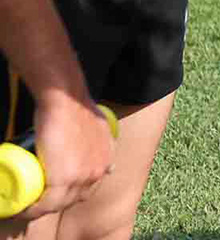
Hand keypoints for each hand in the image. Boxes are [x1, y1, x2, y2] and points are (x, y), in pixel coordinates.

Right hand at [17, 94, 113, 221]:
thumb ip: (101, 133)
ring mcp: (81, 177)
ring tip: (28, 204)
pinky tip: (23, 210)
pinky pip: (45, 205)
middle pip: (74, 199)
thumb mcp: (99, 124)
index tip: (56, 191)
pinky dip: (32, 210)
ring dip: (42, 208)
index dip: (71, 193)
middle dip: (57, 202)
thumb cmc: (77, 107)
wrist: (66, 101)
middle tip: (38, 197)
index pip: (88, 188)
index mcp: (106, 161)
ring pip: (58, 204)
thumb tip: (96, 137)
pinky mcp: (62, 179)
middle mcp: (98, 172)